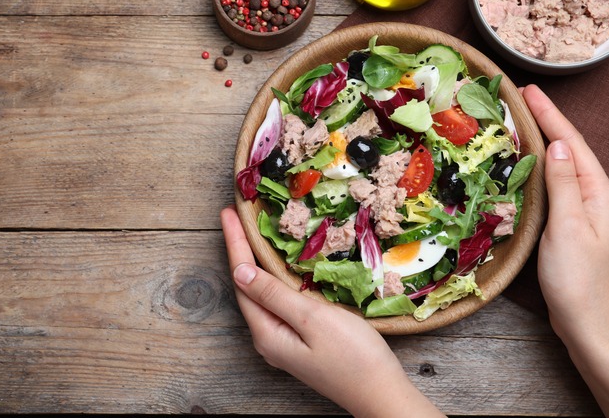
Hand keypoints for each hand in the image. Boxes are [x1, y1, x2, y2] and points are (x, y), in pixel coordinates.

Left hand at [220, 206, 443, 417]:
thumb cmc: (353, 356)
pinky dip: (275, 279)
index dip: (236, 244)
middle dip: (241, 250)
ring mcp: (284, 341)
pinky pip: (279, 303)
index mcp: (266, 332)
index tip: (228, 214)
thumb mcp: (312, 319)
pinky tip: (279, 268)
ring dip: (256, 263)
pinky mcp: (300, 341)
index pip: (242, 279)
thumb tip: (240, 272)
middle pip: (248, 286)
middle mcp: (268, 338)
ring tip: (251, 234)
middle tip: (236, 217)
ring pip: (263, 294)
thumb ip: (275, 295)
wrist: (380, 393)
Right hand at [522, 84, 608, 339]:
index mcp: (597, 191)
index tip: (526, 90)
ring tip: (515, 121)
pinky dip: (533, 167)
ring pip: (557, 165)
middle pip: (567, 148)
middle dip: (544, 120)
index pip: (571, 142)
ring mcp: (579, 210)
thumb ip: (564, 184)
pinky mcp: (565, 223)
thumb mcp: (568, 227)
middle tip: (516, 97)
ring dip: (537, 140)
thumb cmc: (578, 279)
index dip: (549, 114)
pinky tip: (519, 164)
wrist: (586, 323)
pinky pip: (550, 184)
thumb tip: (557, 143)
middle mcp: (592, 195)